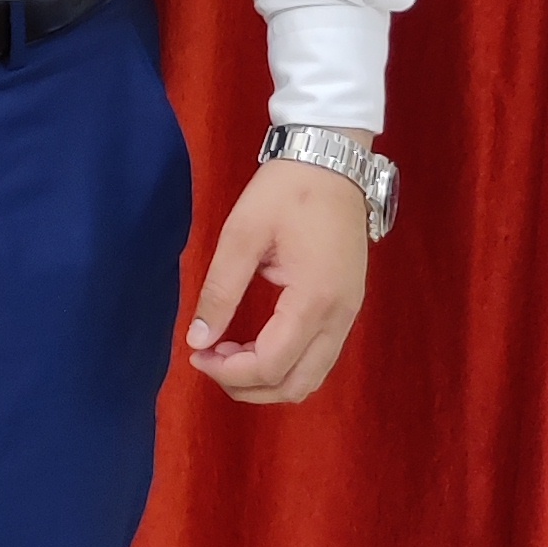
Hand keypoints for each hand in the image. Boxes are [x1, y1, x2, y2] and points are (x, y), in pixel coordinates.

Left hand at [185, 158, 369, 406]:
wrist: (332, 160)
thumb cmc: (286, 191)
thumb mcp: (242, 233)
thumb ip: (220, 290)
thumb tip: (198, 339)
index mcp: (315, 298)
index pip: (271, 364)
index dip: (229, 372)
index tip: (197, 354)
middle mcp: (340, 316)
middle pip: (296, 385)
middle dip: (248, 386)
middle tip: (210, 361)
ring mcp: (350, 314)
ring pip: (312, 377)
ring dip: (269, 379)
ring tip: (230, 353)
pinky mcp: (349, 307)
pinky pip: (320, 357)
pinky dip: (287, 364)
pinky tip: (256, 343)